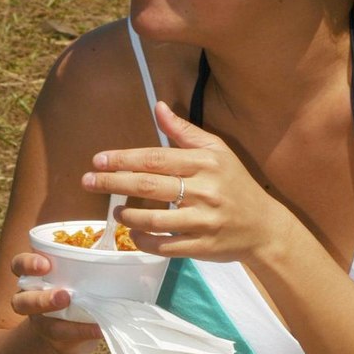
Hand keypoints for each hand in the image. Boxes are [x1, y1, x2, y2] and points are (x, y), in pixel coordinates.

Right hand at [11, 250, 101, 353]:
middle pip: (22, 298)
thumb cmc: (78, 289)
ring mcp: (39, 319)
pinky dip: (82, 331)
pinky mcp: (55, 335)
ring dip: (55, 317)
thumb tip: (116, 239)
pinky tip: (98, 329)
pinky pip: (64, 334)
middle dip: (40, 298)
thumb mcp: (79, 272)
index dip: (27, 264)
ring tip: (73, 310)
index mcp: (34, 276)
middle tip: (63, 296)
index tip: (45, 264)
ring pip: (41, 324)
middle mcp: (30, 297)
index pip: (20, 265)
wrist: (73, 329)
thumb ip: (90, 258)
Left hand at [81, 102, 290, 263]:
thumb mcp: (218, 152)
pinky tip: (133, 235)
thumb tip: (158, 106)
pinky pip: (165, 246)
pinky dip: (143, 242)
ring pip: (154, 219)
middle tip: (87, 182)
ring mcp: (203, 221)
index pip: (156, 158)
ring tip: (115, 213)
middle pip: (149, 186)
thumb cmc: (237, 186)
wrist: (265, 227)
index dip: (123, 159)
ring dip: (127, 216)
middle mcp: (204, 191)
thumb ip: (185, 131)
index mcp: (205, 164)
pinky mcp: (202, 247)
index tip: (98, 160)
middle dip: (113, 183)